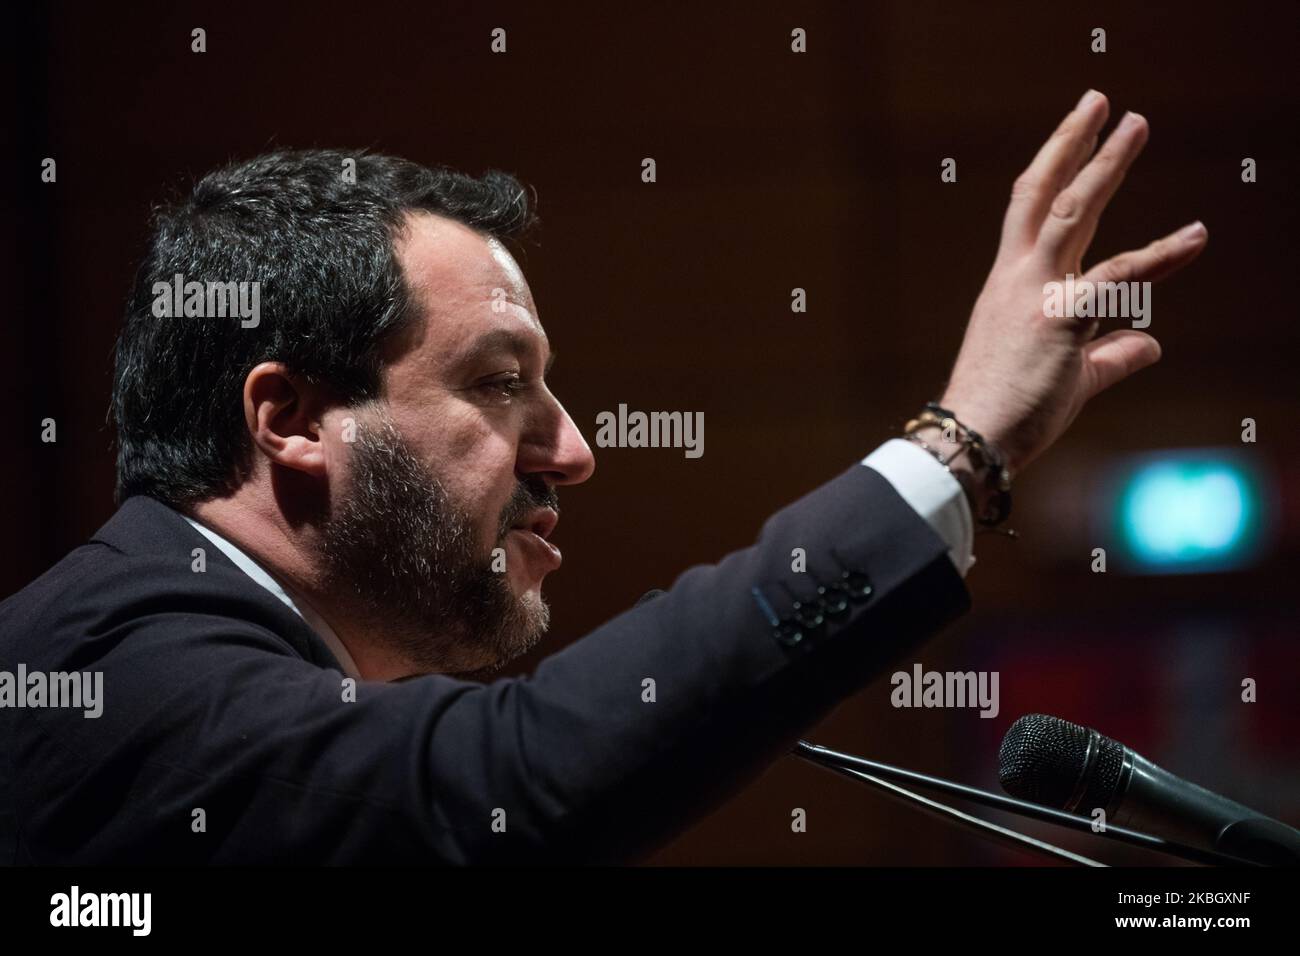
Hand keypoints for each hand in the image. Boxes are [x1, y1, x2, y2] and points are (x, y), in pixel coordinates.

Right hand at [938, 90, 1206, 477]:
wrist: (970, 437)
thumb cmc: (1004, 412)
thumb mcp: (1067, 376)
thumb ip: (1110, 353)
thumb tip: (1149, 344)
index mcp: (1008, 286)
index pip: (1028, 214)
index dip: (1053, 169)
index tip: (1074, 137)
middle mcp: (1017, 279)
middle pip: (1043, 194)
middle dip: (1072, 145)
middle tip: (1100, 102)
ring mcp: (1036, 294)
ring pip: (1071, 213)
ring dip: (1105, 165)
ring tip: (1135, 126)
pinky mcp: (1060, 320)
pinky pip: (1119, 279)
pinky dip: (1160, 257)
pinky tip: (1193, 237)